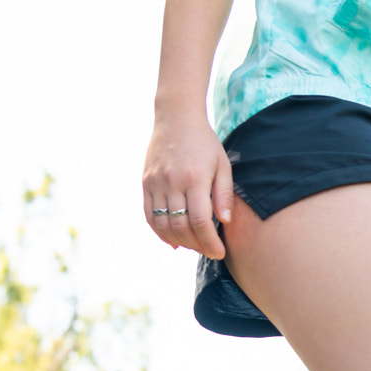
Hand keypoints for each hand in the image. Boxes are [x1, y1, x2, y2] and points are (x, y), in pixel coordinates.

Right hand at [142, 109, 233, 259]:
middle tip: (208, 251)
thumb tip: (224, 223)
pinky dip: (159, 232)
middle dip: (196, 245)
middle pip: (180, 227)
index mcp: (194, 178)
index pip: (199, 221)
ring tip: (193, 246)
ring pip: (162, 224)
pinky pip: (149, 215)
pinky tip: (173, 240)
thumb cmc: (205, 142)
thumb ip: (224, 194)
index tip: (218, 252)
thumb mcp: (223, 165)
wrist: (176, 118)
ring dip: (178, 241)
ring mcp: (155, 183)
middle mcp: (172, 182)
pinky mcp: (145, 182)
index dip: (209, 242)